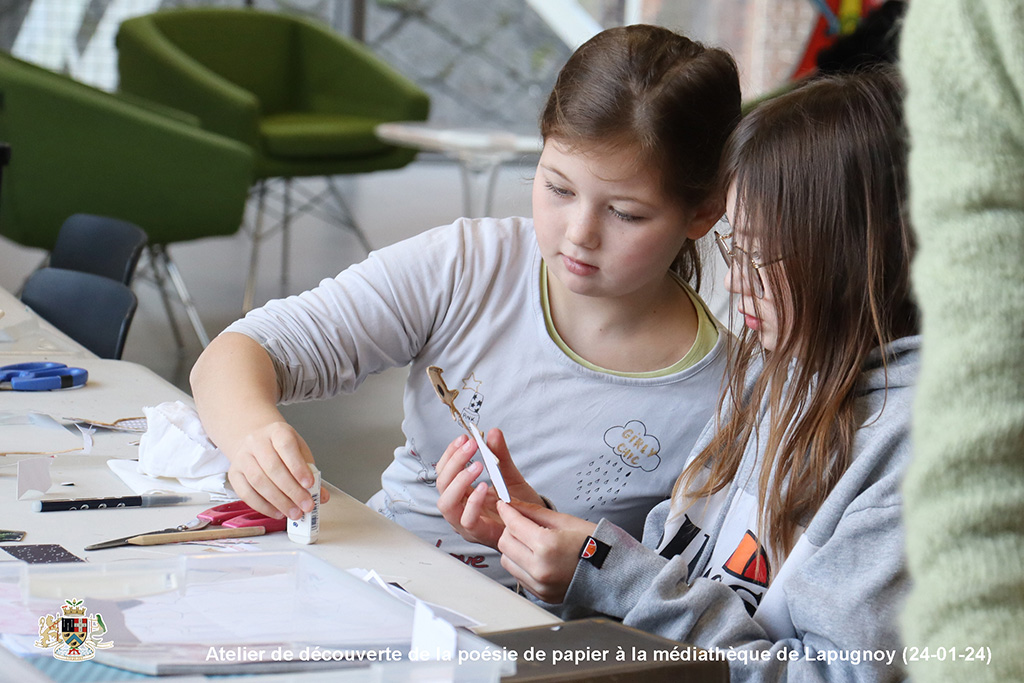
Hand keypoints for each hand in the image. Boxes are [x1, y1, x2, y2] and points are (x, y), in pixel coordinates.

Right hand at [223, 421, 329, 519]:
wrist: (258, 443)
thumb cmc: (283, 450)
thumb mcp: (300, 453)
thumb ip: (311, 473)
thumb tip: (321, 496)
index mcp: (277, 431)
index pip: (287, 447)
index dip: (298, 467)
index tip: (310, 484)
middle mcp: (256, 442)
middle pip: (272, 467)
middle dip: (292, 490)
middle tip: (305, 505)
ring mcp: (242, 457)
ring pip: (258, 481)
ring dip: (278, 501)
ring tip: (294, 512)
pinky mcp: (234, 474)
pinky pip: (246, 493)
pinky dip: (263, 506)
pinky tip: (278, 512)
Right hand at [435, 428, 543, 548]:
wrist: (533, 526)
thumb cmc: (517, 505)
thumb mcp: (508, 476)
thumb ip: (500, 456)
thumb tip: (494, 432)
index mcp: (461, 493)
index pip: (444, 471)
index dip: (450, 454)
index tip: (464, 438)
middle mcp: (458, 508)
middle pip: (441, 484)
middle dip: (454, 462)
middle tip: (471, 445)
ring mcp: (465, 523)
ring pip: (446, 503)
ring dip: (459, 481)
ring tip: (477, 465)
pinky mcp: (478, 533)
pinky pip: (467, 519)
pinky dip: (473, 502)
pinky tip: (484, 487)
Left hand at [496, 501, 596, 603]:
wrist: (613, 573)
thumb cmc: (597, 546)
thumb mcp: (567, 521)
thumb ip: (536, 513)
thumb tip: (516, 505)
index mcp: (547, 547)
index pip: (514, 525)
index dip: (507, 511)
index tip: (505, 505)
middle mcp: (540, 569)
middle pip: (505, 543)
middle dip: (509, 529)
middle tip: (519, 521)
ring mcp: (540, 585)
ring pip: (507, 560)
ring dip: (513, 547)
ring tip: (529, 541)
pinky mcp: (541, 594)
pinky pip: (518, 575)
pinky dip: (521, 563)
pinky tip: (535, 556)